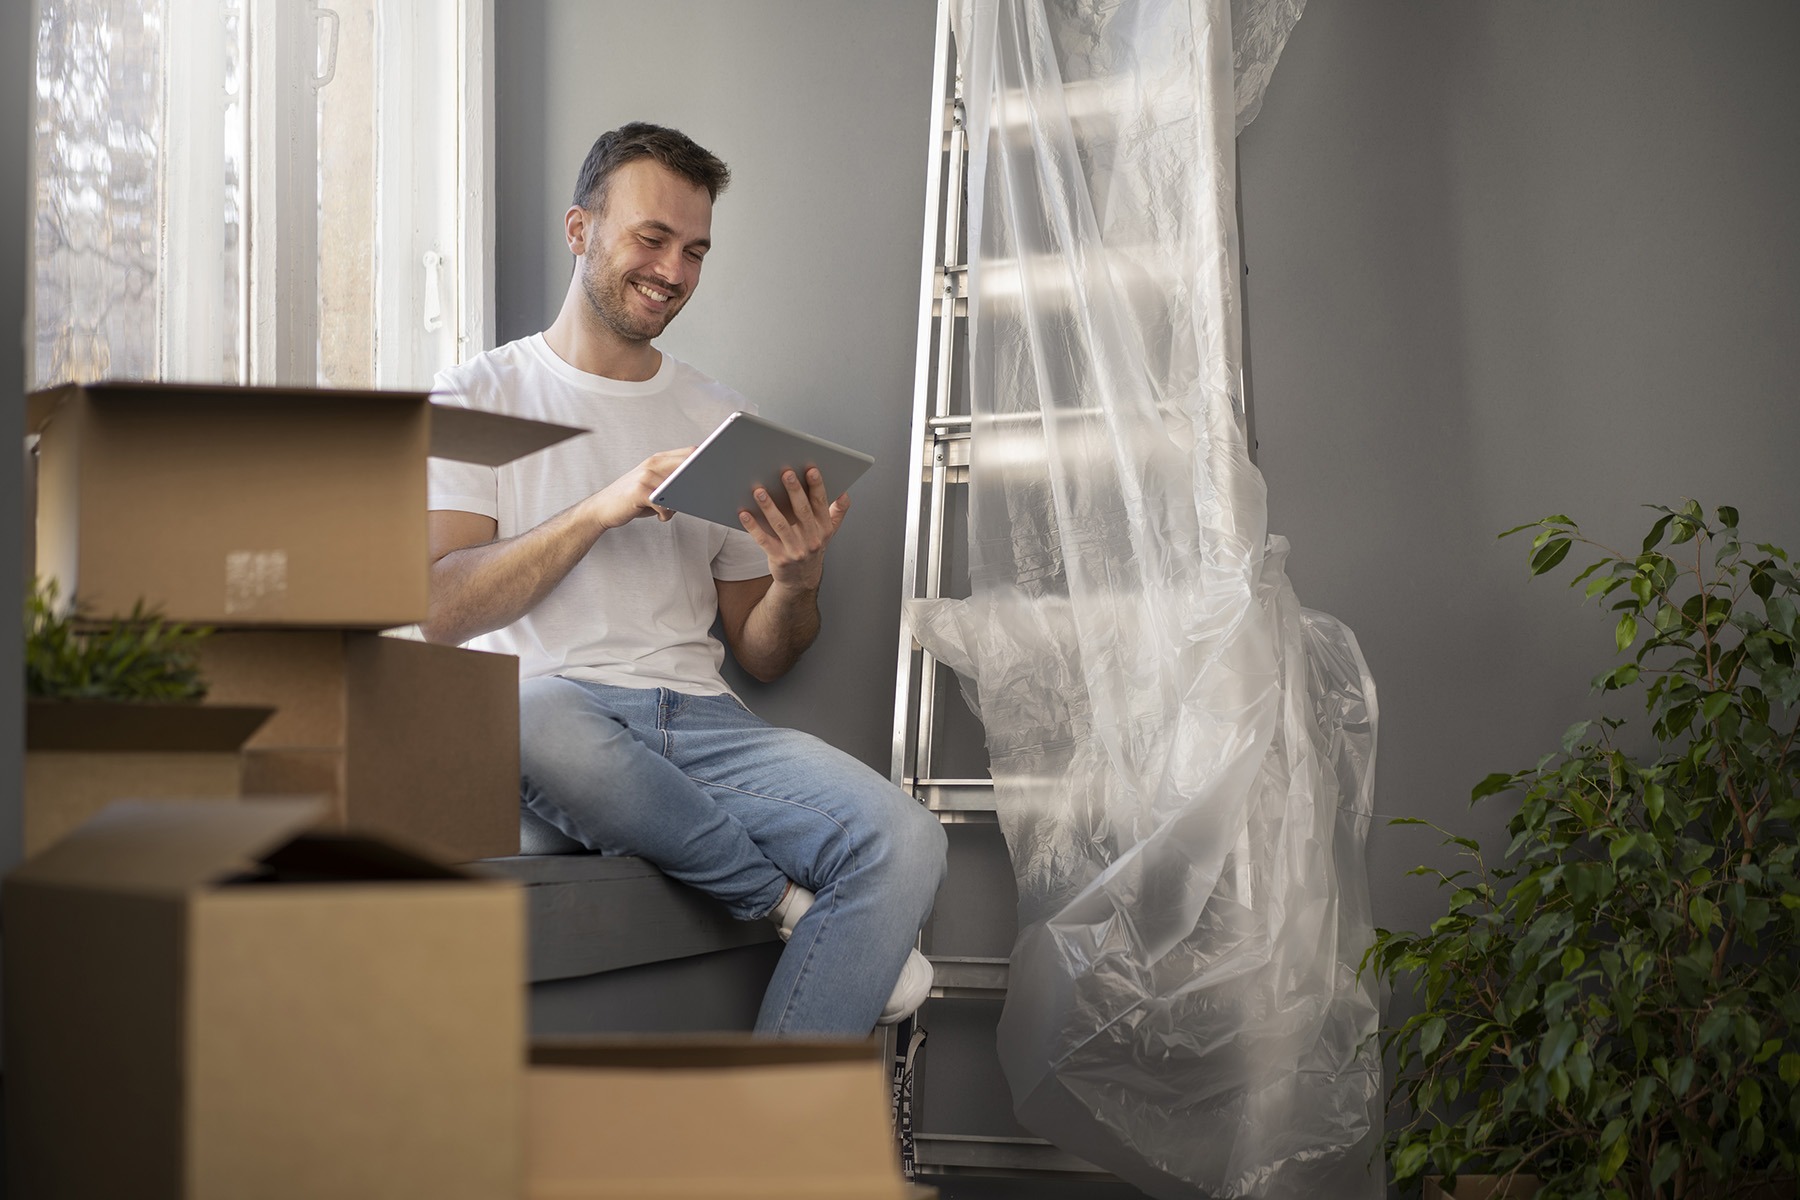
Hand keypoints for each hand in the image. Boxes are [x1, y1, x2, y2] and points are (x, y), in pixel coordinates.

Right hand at [584, 447, 694, 530]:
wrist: (602, 507)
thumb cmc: (632, 499)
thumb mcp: (653, 486)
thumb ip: (672, 483)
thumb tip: (698, 488)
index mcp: (658, 460)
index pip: (688, 453)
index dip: (705, 459)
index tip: (715, 469)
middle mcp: (652, 464)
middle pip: (687, 466)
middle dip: (697, 480)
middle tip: (700, 495)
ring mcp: (646, 476)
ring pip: (677, 489)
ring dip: (677, 504)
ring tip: (667, 511)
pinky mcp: (640, 492)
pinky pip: (664, 505)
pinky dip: (666, 514)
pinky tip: (660, 517)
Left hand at [738, 467, 848, 590]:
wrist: (801, 580)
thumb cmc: (811, 548)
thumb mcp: (828, 531)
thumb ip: (836, 513)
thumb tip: (844, 494)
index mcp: (824, 528)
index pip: (821, 504)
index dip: (817, 486)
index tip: (811, 470)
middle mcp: (812, 539)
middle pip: (802, 511)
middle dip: (794, 491)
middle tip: (785, 473)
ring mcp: (795, 550)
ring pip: (781, 524)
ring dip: (769, 506)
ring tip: (759, 491)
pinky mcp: (778, 558)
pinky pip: (764, 539)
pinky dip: (753, 526)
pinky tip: (744, 513)